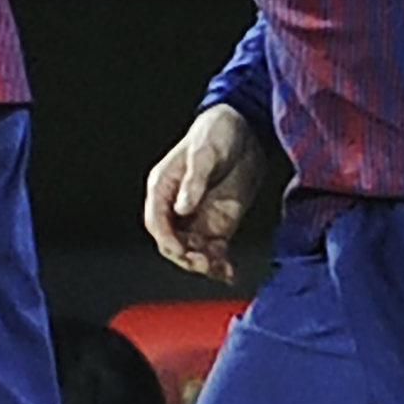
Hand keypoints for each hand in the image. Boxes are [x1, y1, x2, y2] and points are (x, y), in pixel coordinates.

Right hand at [142, 104, 265, 282]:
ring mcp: (198, 218)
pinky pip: (215, 251)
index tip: (180, 250)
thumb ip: (194, 181)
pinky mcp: (219, 224)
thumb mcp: (206, 153)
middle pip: (173, 242)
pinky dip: (220, 264)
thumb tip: (181, 208)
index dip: (166, 239)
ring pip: (193, 251)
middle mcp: (176, 207)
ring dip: (203, 264)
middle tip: (205, 262)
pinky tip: (229, 274)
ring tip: (220, 270)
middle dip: (186, 256)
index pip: (156, 221)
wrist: (248, 129)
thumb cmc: (218, 132)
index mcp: (163, 187)